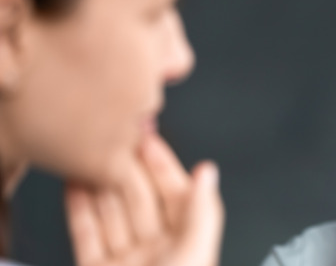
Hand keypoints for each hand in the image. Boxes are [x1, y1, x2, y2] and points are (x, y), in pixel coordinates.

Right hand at [65, 134, 223, 265]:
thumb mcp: (194, 250)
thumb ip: (201, 211)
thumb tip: (209, 171)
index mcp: (186, 242)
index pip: (175, 192)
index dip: (162, 163)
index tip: (147, 136)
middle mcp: (157, 249)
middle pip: (139, 199)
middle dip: (126, 167)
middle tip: (112, 138)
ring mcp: (126, 260)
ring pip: (110, 213)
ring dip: (99, 183)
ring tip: (88, 154)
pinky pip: (85, 234)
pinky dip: (78, 208)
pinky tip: (73, 185)